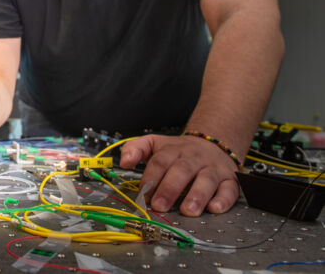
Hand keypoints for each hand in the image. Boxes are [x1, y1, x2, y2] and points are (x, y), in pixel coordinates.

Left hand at [120, 134, 239, 215]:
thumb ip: (135, 149)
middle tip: (160, 205)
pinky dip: (224, 199)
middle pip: (181, 171)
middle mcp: (193, 158)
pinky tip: (214, 208)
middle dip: (170, 189)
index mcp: (173, 150)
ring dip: (197, 196)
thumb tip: (123, 162)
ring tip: (188, 211)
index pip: (159, 162)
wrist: (211, 142)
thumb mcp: (154, 143)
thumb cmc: (178, 150)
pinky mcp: (229, 179)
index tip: (143, 195)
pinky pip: (230, 189)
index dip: (150, 178)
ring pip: (206, 180)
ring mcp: (212, 168)